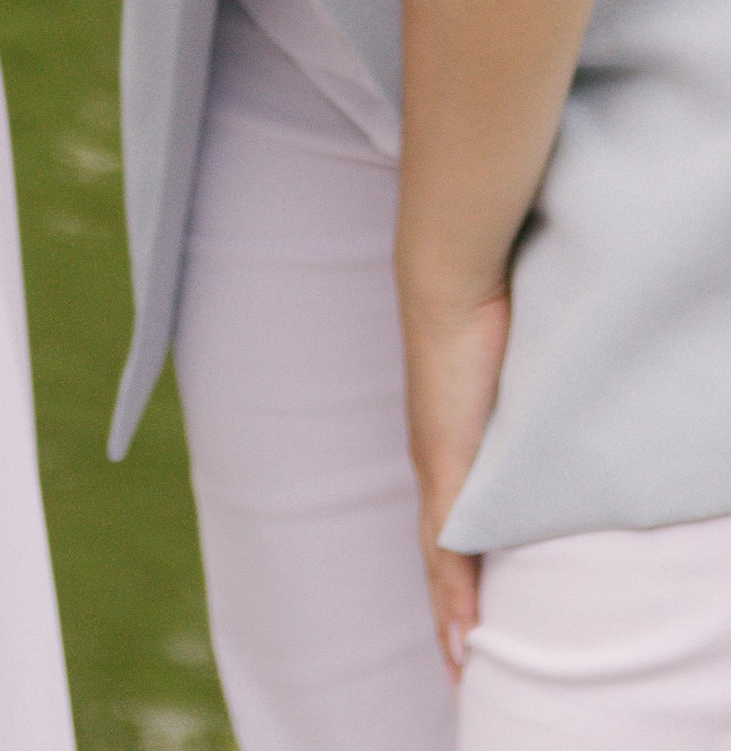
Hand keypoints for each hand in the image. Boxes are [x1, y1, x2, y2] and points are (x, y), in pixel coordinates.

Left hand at [402, 273, 508, 677]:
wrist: (446, 284)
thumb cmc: (474, 319)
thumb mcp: (498, 383)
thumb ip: (502, 414)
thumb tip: (514, 429)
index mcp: (443, 448)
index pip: (446, 529)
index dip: (453, 579)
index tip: (461, 625)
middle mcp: (433, 464)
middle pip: (439, 555)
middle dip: (449, 607)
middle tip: (461, 663)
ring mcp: (436, 469)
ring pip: (440, 561)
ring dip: (451, 613)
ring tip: (463, 663)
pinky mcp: (445, 468)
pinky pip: (449, 546)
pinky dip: (455, 593)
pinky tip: (463, 632)